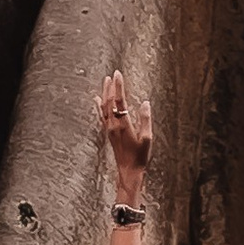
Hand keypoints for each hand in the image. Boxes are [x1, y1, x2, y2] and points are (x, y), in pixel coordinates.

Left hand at [99, 69, 151, 197]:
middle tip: (112, 74)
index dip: (118, 86)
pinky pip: (101, 116)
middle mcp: (113, 125)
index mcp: (123, 124)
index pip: (119, 101)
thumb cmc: (139, 156)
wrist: (128, 170)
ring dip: (105, 93)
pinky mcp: (108, 133)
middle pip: (109, 102)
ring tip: (106, 81)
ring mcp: (109, 129)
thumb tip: (145, 103)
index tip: (118, 74)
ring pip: (104, 107)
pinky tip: (97, 99)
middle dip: (111, 87)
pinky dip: (98, 106)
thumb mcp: (147, 138)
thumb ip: (145, 119)